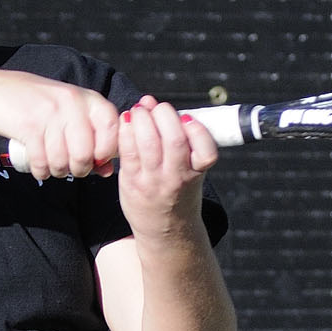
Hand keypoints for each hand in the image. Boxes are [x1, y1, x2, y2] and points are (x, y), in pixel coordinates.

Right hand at [0, 73, 120, 180]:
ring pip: (62, 161)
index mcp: (87, 98)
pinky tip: (40, 166)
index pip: (111, 127)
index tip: (96, 159)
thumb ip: (92, 140)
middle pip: (85, 153)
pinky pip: (42, 162)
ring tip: (52, 164)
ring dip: (58, 171)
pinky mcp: (29, 126)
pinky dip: (41, 171)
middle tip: (70, 167)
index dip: (106, 149)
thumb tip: (107, 170)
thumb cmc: (37, 105)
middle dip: (78, 169)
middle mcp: (71, 102)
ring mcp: (50, 113)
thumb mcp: (70, 114)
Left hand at [115, 95, 216, 241]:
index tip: (186, 118)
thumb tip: (150, 101)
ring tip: (140, 111)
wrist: (165, 229)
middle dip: (164, 115)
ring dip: (142, 118)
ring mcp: (154, 181)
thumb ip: (178, 136)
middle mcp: (177, 178)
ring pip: (148, 143)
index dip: (197, 129)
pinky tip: (126, 122)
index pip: (206, 151)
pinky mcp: (132, 182)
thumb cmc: (178, 190)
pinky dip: (125, 131)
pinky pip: (127, 152)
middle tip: (157, 108)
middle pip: (174, 140)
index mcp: (197, 172)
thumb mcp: (192, 168)